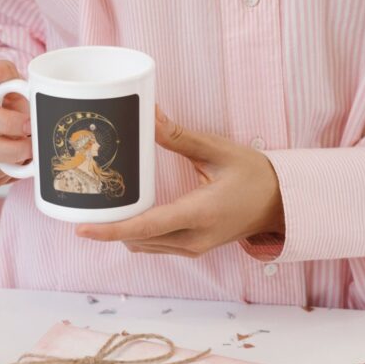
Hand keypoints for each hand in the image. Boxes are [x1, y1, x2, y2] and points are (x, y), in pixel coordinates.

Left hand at [76, 107, 284, 257]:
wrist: (282, 203)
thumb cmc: (255, 175)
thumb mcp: (218, 151)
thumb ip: (179, 137)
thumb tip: (149, 115)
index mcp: (200, 213)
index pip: (147, 227)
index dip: (111, 230)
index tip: (83, 229)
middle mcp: (194, 239)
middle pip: (138, 239)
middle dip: (109, 227)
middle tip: (85, 205)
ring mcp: (193, 248)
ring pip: (144, 245)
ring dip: (121, 231)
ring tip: (101, 207)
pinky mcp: (192, 247)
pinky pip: (155, 245)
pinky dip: (137, 233)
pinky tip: (128, 214)